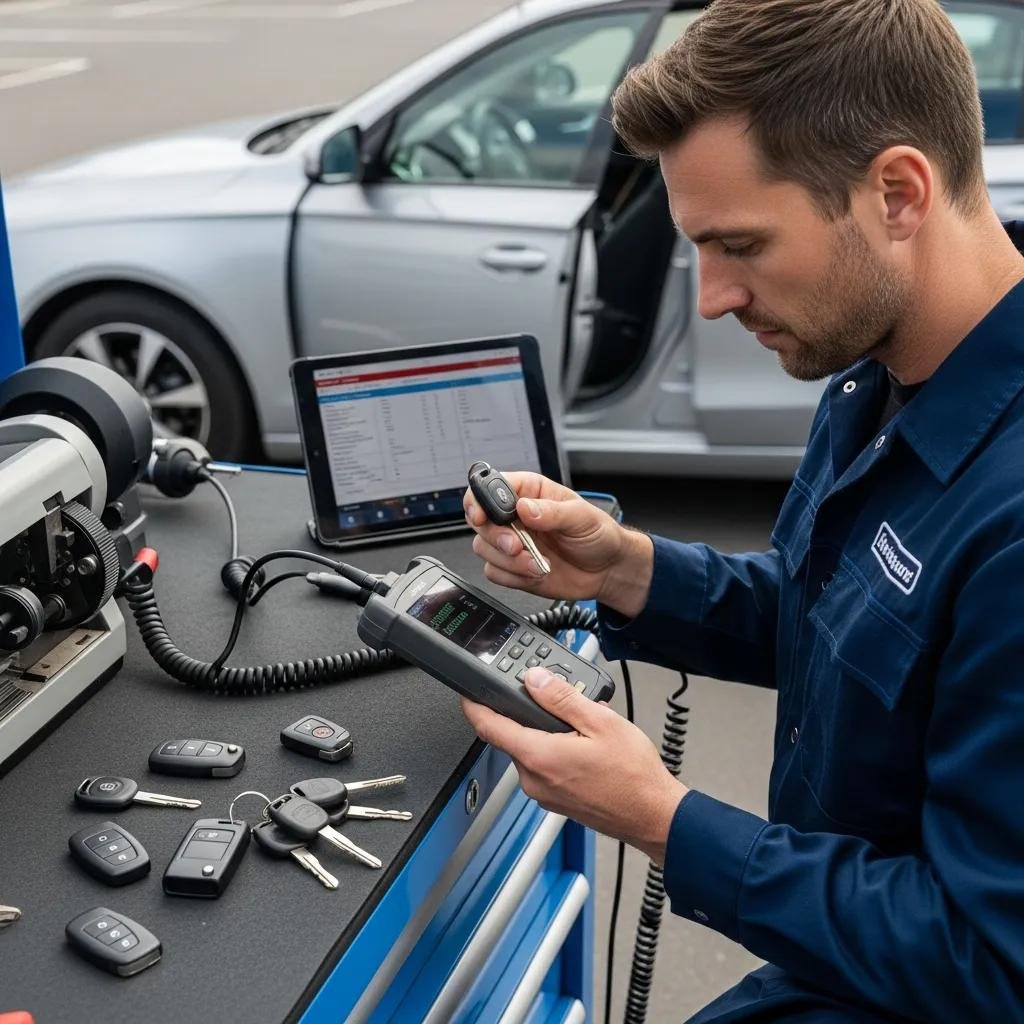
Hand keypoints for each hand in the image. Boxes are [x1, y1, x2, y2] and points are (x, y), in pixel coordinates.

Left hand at [461, 667, 687, 864]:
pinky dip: (559, 751)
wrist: (653, 817)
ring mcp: (544, 793)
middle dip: (534, 715)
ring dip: (551, 733)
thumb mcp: (600, 721)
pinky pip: (546, 767)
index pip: (489, 727)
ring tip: (587, 728)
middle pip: (514, 736)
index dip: (475, 705)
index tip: (469, 693)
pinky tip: (588, 747)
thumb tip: (534, 680)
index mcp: (538, 756)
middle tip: (564, 702)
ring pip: (533, 750)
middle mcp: (534, 779)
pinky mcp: (556, 800)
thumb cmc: (633, 776)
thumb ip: (561, 698)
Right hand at [463, 471, 652, 615]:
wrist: (606, 570)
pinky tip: (536, 572)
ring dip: (509, 561)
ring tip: (537, 563)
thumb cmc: (598, 535)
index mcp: (529, 492)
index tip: (483, 515)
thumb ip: (553, 511)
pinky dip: (513, 577)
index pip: (490, 487)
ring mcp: (511, 542)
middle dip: (496, 537)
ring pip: (483, 548)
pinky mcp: (512, 567)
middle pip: (479, 520)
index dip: (479, 499)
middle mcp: (515, 516)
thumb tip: (526, 508)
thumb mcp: (582, 517)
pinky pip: (494, 572)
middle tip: (518, 545)